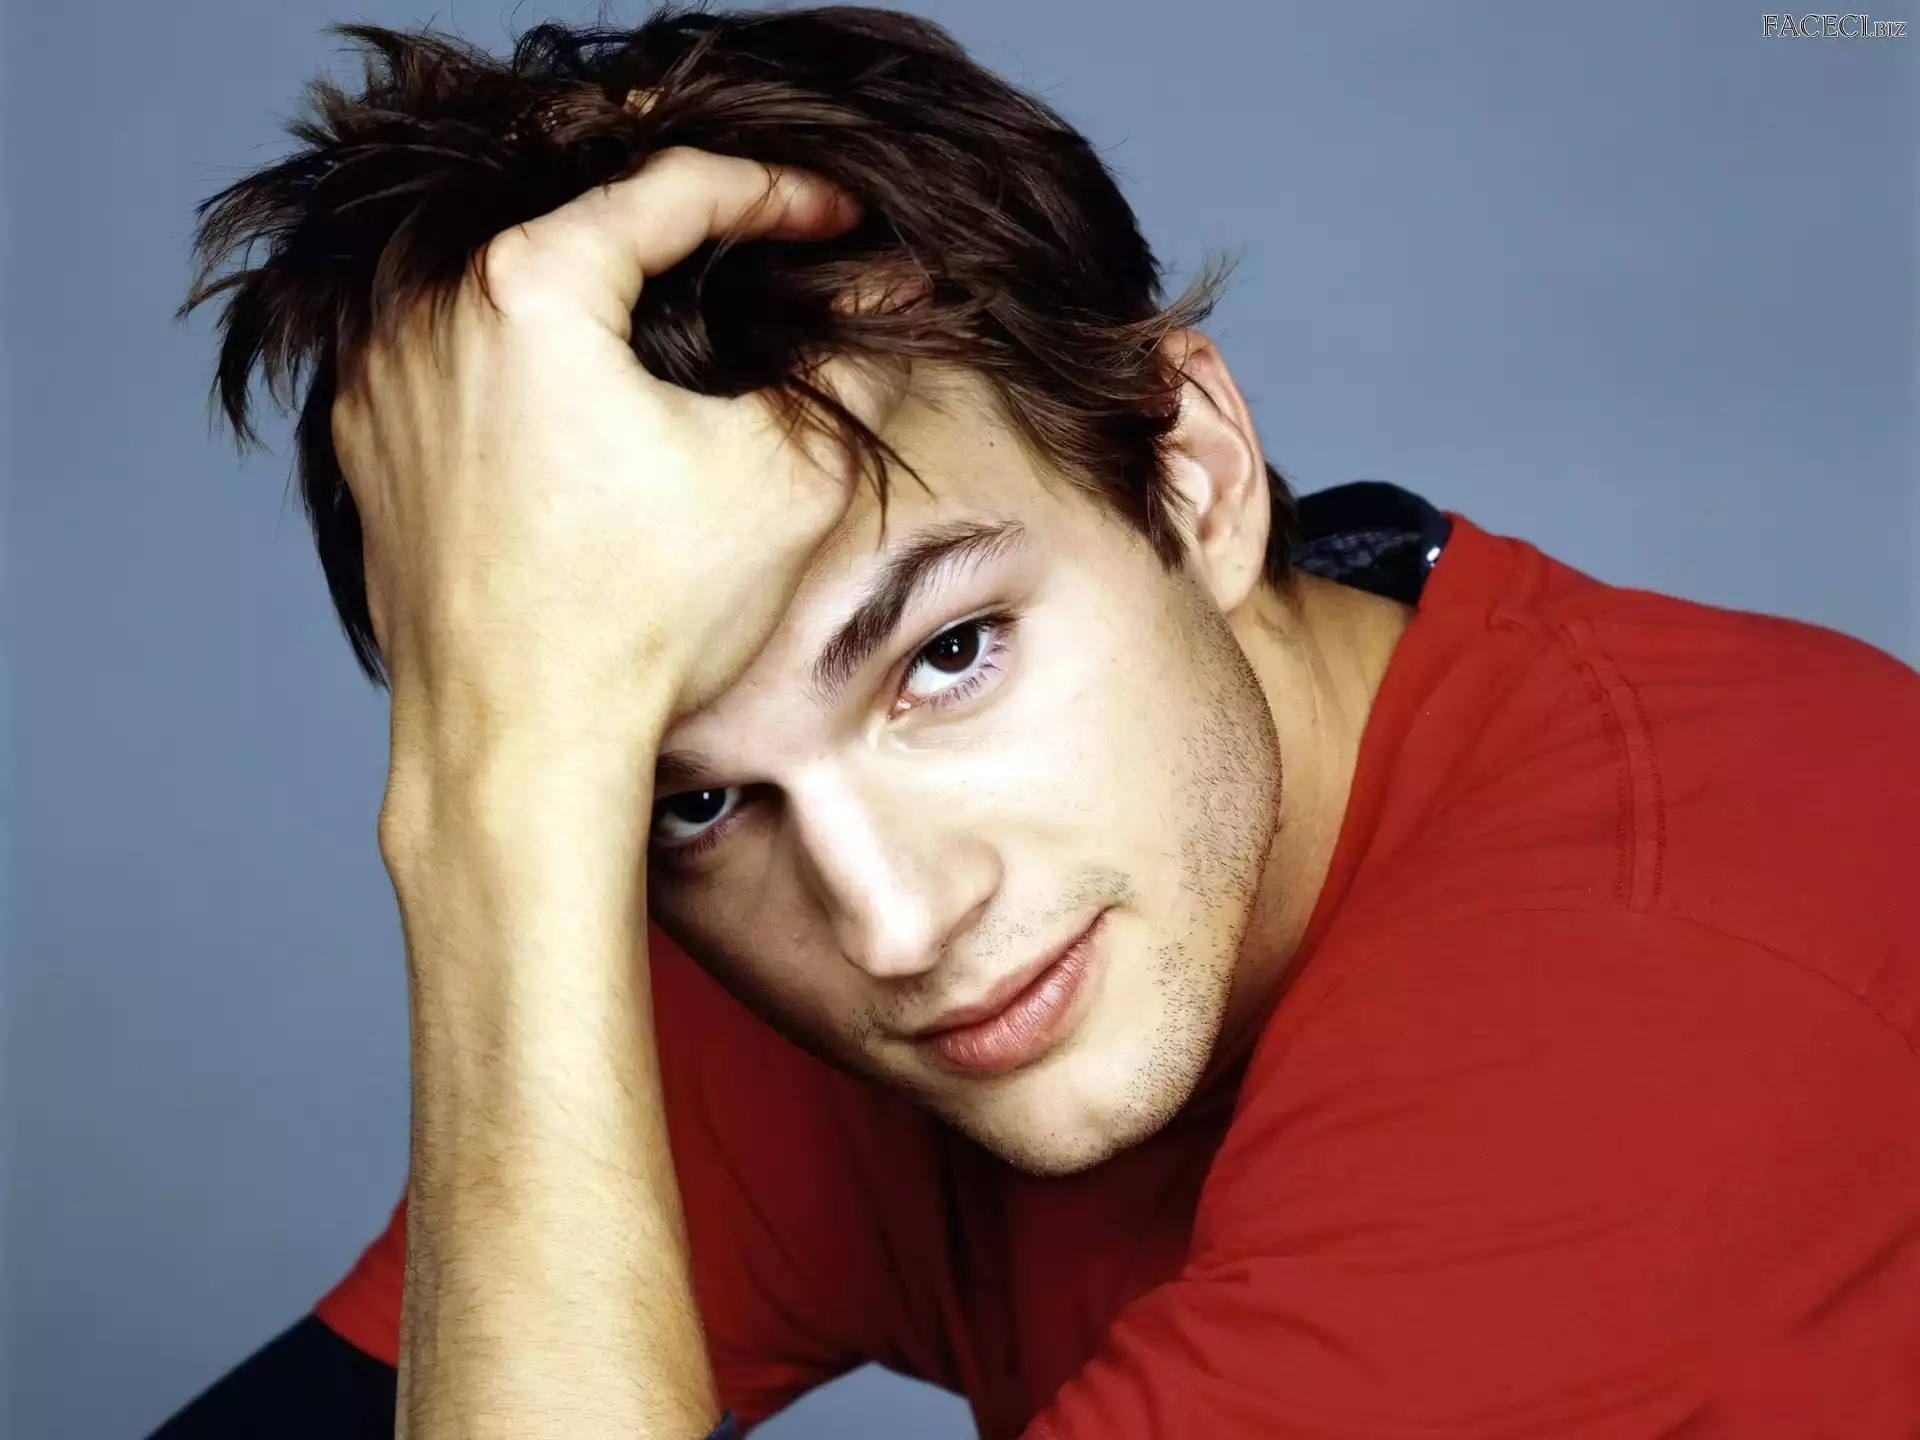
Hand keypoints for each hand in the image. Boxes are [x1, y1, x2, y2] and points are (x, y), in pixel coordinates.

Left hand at [329, 147, 900, 781]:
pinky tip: (584, 405)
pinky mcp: (367, 452)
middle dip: (683, 234)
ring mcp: (382, 384)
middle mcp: (429, 314)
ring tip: (682, 320)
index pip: (672, 190)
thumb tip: (889, 296)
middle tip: (767, 248)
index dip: (776, 193)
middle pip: (578, 225)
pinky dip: (525, 361)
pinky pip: (457, 363)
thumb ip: (850, 366)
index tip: (836, 218)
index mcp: (530, 288)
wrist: (520, 748)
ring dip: (599, 296)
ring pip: (510, 292)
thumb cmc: (645, 621)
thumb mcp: (788, 482)